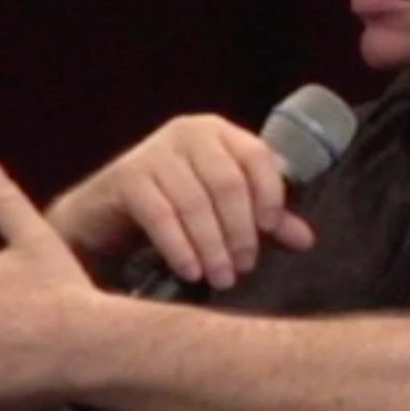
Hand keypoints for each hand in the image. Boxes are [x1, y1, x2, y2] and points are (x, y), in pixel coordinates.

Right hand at [54, 112, 317, 289]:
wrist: (102, 214)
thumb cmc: (170, 207)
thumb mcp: (219, 209)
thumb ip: (261, 220)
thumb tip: (307, 240)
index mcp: (217, 133)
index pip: (256, 156)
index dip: (269, 194)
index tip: (270, 231)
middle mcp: (187, 133)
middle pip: (227, 183)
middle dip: (239, 231)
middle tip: (242, 268)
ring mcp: (153, 152)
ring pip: (195, 203)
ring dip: (212, 247)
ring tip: (220, 277)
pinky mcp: (126, 177)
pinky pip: (161, 216)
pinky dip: (180, 248)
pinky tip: (191, 271)